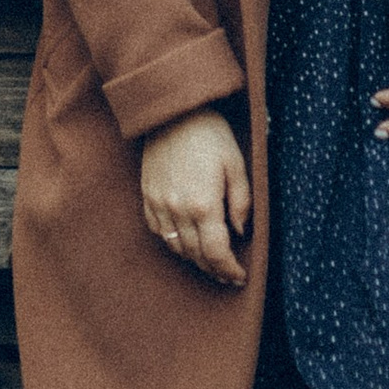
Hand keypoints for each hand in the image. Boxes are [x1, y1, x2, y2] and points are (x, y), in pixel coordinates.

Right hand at [139, 108, 250, 283]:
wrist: (173, 111)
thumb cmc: (210, 134)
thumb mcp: (236, 165)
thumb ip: (241, 202)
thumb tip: (241, 231)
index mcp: (204, 204)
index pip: (216, 253)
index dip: (229, 270)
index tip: (240, 277)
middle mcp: (178, 210)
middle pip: (196, 255)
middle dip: (213, 269)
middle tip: (227, 275)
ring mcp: (159, 205)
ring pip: (176, 247)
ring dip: (193, 259)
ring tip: (208, 263)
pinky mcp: (147, 196)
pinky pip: (158, 231)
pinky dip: (173, 242)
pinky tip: (184, 241)